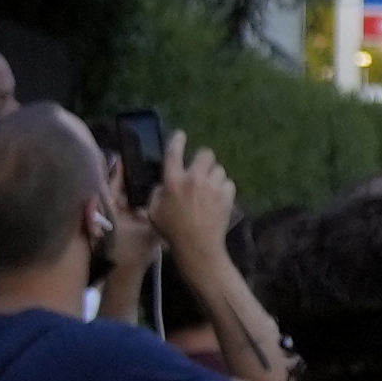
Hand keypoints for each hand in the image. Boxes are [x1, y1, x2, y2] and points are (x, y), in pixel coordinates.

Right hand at [156, 137, 238, 257]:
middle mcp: (194, 179)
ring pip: (218, 169)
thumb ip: (157, 193)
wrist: (197, 245)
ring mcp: (212, 185)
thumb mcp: (153, 211)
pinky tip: (217, 200)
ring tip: (208, 190)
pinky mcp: (227, 194)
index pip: (174, 153)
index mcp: (172, 182)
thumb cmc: (171, 230)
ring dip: (213, 177)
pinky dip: (223, 189)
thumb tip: (164, 183)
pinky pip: (227, 183)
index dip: (177, 141)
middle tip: (200, 171)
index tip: (180, 135)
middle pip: (205, 154)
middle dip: (203, 160)